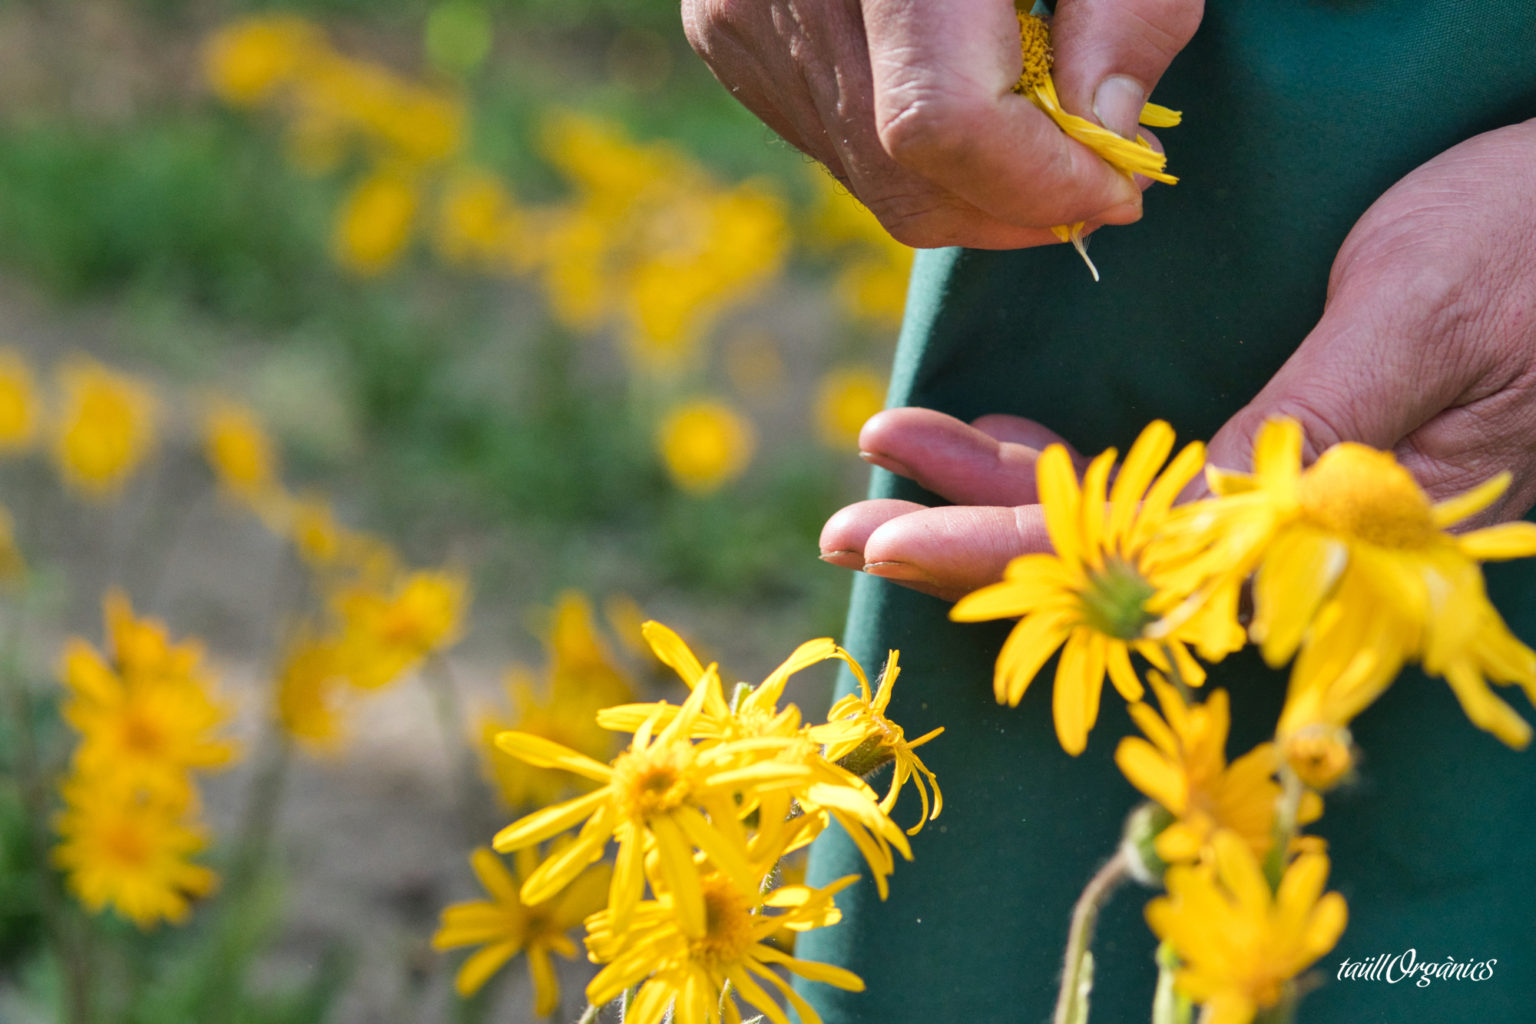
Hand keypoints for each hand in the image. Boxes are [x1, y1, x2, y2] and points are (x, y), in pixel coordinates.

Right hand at [682, 0, 1202, 247]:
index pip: (942, 121)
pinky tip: (960, 89)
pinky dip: (913, 152)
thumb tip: (1109, 143)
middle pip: (903, 172)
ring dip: (970, 187)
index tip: (1119, 182)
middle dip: (1014, 203)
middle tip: (1092, 177)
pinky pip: (833, 144)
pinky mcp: (726, 32)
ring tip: (1033, 129)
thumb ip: (1129, 15)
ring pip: (869, 177)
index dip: (1039, 179)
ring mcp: (742, 16)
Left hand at [820, 120, 1535, 598]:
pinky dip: (1066, 462)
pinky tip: (994, 444)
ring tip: (892, 462)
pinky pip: (1152, 475)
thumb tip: (1184, 543)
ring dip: (994, 493)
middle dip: (966, 541)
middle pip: (1105, 557)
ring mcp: (1287, 493)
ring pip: (1115, 515)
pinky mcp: (1285, 443)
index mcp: (1337, 519)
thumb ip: (1300, 433)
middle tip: (845, 532)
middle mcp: (1301, 528)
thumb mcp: (1411, 319)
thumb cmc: (1531, 239)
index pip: (1137, 565)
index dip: (1003, 556)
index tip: (890, 542)